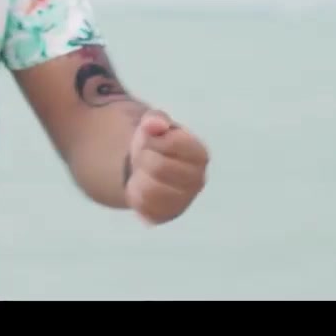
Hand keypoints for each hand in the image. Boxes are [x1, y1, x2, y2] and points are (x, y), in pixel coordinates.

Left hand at [124, 110, 208, 224]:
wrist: (147, 168)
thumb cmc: (156, 143)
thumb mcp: (154, 124)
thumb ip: (155, 119)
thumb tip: (155, 123)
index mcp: (199, 154)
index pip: (172, 144)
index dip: (153, 140)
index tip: (150, 140)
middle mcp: (197, 180)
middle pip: (159, 167)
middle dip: (143, 158)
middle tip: (142, 157)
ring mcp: (185, 201)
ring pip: (151, 191)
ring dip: (138, 178)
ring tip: (141, 173)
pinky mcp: (168, 216)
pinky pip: (144, 209)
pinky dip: (136, 196)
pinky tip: (140, 188)